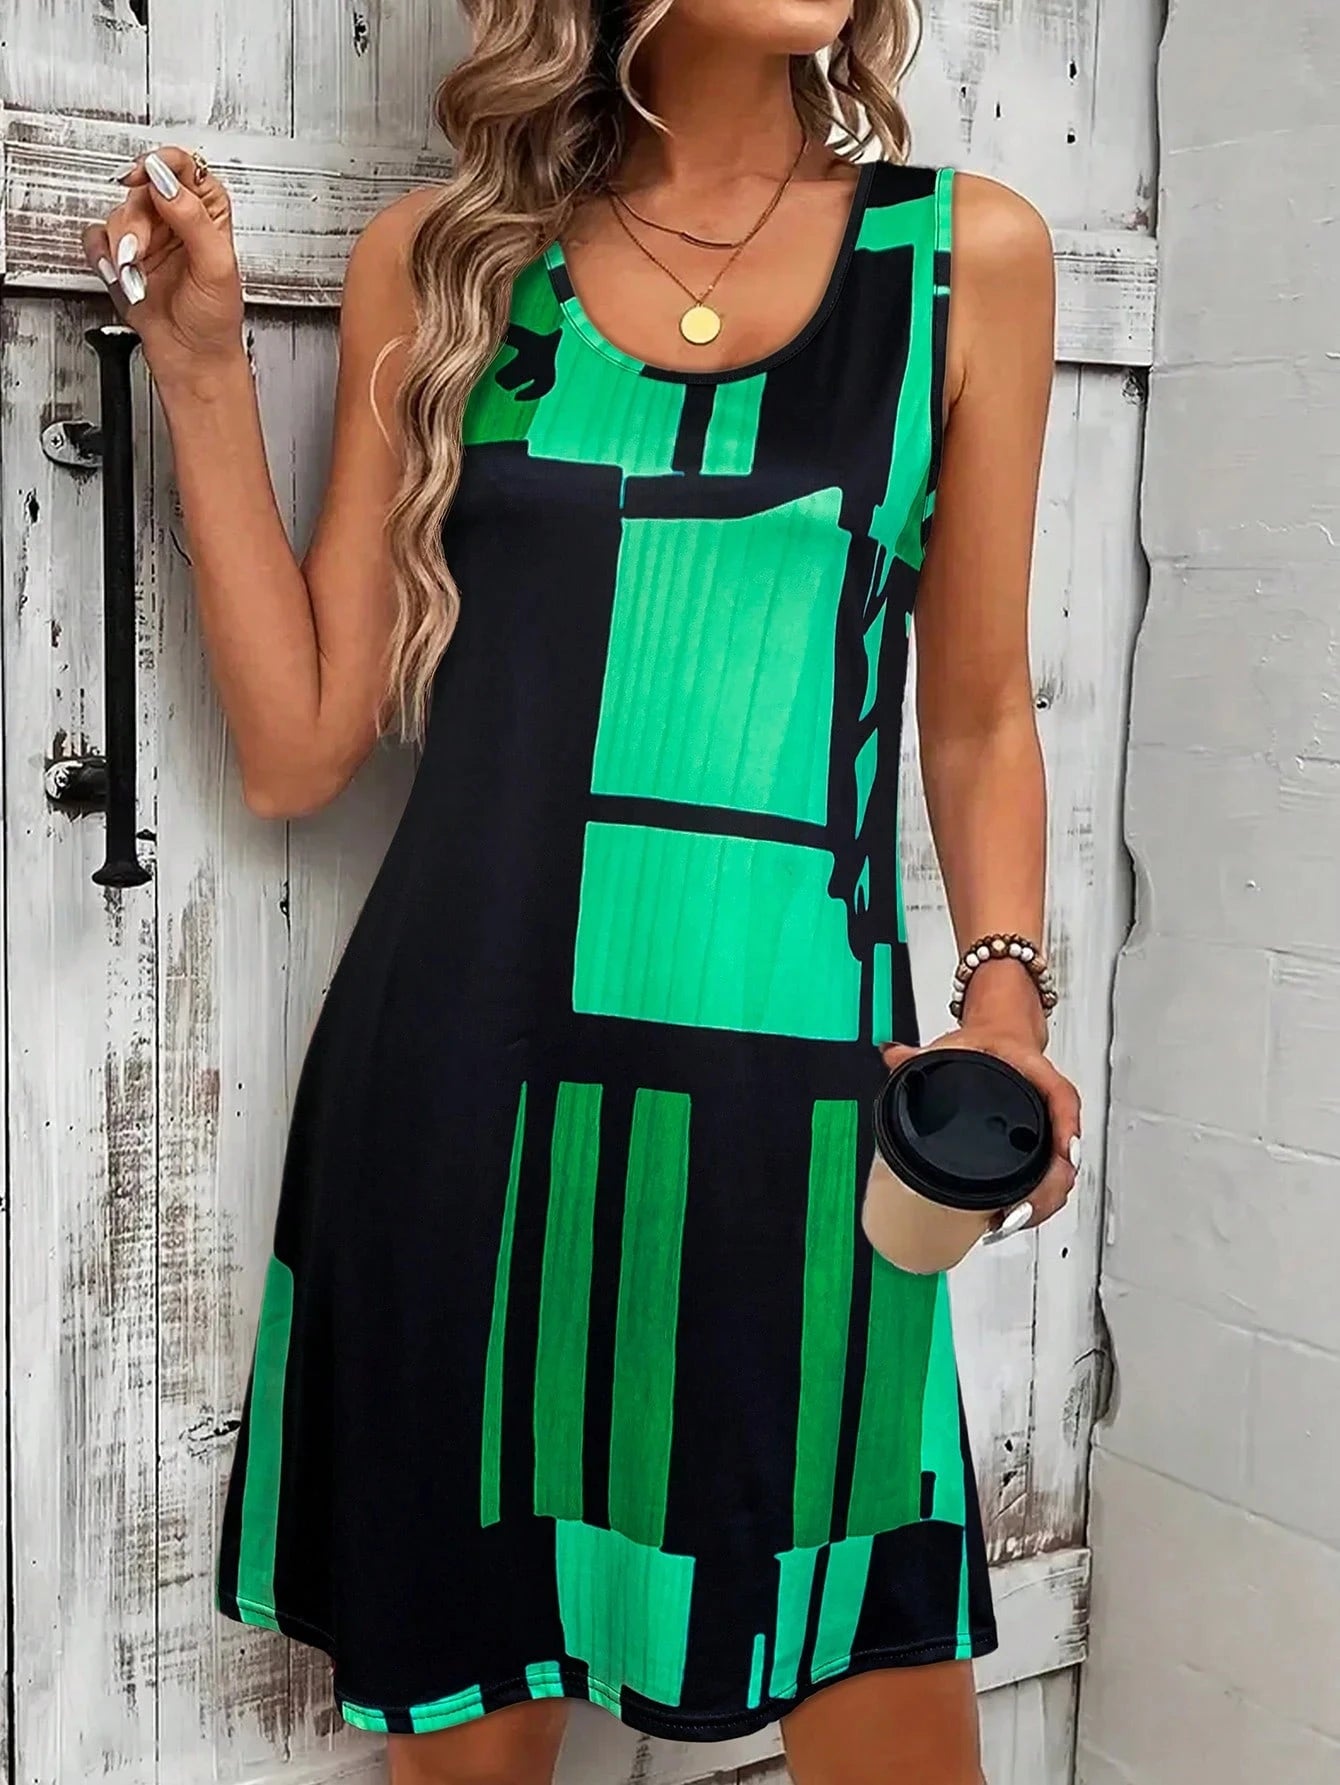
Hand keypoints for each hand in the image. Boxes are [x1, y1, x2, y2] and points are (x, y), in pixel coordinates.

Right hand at [82, 146, 244, 385]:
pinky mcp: (124, 257)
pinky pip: (97, 238)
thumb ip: (192, 218)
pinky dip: (102, 256)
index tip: (142, 177)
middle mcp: (176, 219)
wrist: (192, 359)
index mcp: (207, 213)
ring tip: (135, 274)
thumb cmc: (214, 320)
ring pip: (117, 214)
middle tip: (140, 251)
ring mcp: (148, 237)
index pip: (182, 166)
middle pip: (140, 190)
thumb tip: (166, 182)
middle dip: (136, 223)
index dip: (159, 164)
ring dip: (121, 246)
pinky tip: (120, 274)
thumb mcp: (216, 266)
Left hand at [878, 977, 1080, 1238]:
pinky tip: (1017, 1216)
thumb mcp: (955, 1046)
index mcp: (1033, 1072)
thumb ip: (921, 1055)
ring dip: (1044, 1199)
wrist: (1003, 1041)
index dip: (1064, 1125)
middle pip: (1064, 1148)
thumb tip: (894, 1057)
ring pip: (1060, 1169)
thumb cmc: (987, 1044)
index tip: (1062, 1151)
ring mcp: (1047, 1128)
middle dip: (1049, 1185)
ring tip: (1013, 1218)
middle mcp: (1047, 1103)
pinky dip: (1038, 1199)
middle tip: (1022, 1208)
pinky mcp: (1040, 1146)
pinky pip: (1048, 1175)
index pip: (1059, 1095)